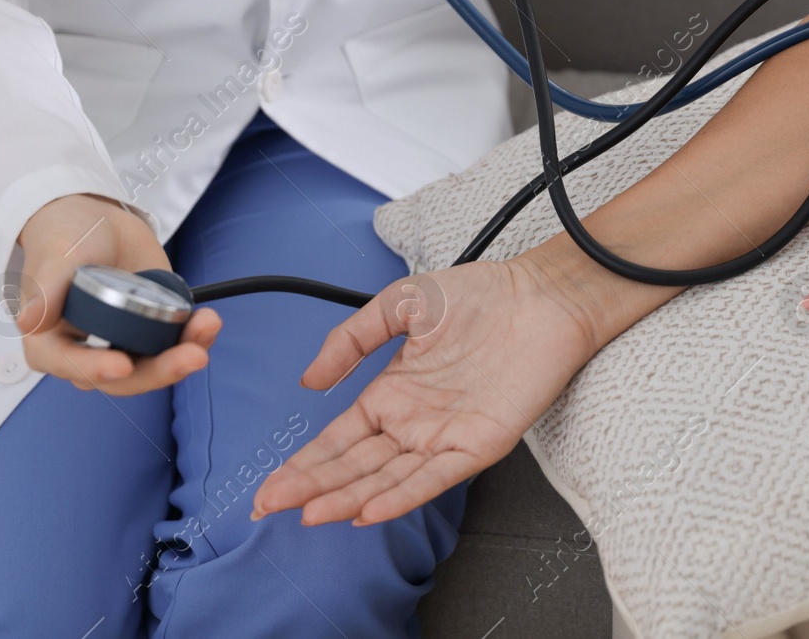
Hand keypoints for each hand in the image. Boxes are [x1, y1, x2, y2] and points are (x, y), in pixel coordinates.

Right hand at [15, 193, 220, 394]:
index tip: (123, 365)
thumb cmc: (66, 237)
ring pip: (153, 366)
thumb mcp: (57, 254)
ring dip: (182, 354)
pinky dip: (193, 336)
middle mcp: (86, 351)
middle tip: (193, 356)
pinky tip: (207, 321)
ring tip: (207, 327)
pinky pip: (174, 345)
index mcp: (50, 341)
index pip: (70, 364)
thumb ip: (47, 285)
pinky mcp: (151, 331)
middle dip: (159, 371)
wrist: (99, 222)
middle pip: (122, 378)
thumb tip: (31, 321)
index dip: (95, 370)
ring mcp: (121, 343)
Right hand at [251, 252, 623, 526]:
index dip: (303, 463)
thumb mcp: (401, 304)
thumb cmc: (480, 295)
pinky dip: (402, 495)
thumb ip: (352, 339)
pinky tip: (369, 510)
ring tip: (310, 513)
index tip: (268, 487)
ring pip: (388, 478)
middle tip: (271, 507)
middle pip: (354, 466)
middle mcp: (414, 423)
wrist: (540, 295)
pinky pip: (436, 477)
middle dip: (311, 487)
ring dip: (348, 497)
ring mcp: (445, 436)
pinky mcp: (479, 443)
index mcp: (393, 394)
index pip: (339, 439)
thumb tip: (309, 381)